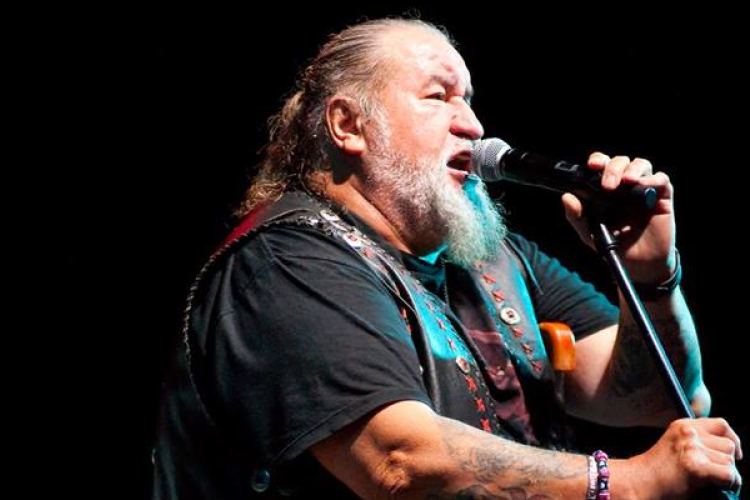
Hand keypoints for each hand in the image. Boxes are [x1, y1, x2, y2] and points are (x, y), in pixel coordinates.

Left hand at [561, 152, 676, 282]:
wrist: (639, 264)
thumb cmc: (615, 245)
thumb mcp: (589, 233)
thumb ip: (577, 216)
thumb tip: (566, 198)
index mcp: (606, 189)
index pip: (602, 165)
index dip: (598, 160)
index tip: (592, 166)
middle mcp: (624, 185)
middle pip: (620, 162)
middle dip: (613, 168)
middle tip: (608, 184)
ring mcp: (644, 190)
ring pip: (640, 165)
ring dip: (632, 169)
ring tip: (626, 181)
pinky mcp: (662, 197)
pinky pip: (661, 179)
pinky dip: (653, 179)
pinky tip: (644, 186)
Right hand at [622, 418, 742, 498]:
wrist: (638, 483)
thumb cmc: (657, 472)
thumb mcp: (676, 446)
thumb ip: (697, 442)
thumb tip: (731, 452)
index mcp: (683, 426)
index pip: (721, 425)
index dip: (732, 440)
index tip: (734, 453)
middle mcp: (689, 433)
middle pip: (728, 445)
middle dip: (728, 462)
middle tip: (718, 475)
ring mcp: (692, 449)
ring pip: (730, 461)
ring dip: (728, 474)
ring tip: (714, 483)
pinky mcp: (697, 468)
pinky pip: (728, 474)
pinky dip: (729, 483)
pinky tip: (719, 487)